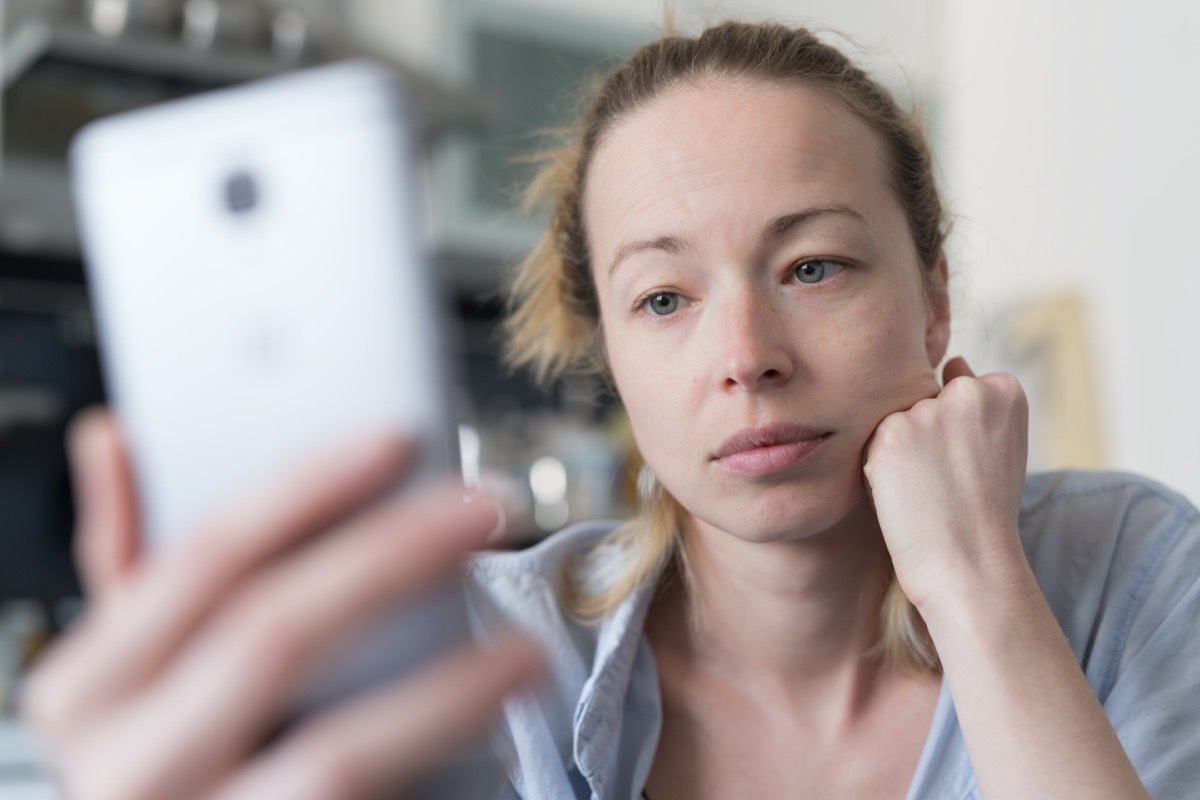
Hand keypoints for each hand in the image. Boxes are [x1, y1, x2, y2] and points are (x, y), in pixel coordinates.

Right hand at [22, 409, 542, 799]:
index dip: (302, 489)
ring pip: (336, 751)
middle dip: (390, 559)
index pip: (201, 559)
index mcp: (87, 689)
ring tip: (525, 646)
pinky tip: (492, 721)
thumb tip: (115, 437)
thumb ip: (127, 565)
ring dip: (446, 689)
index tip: (392, 438)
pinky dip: (437, 752)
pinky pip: (365, 799)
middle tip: (483, 508)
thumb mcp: (120, 674)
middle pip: (273, 635)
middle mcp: (128, 765)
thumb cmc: (156, 758)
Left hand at [862, 357, 1029, 613]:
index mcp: (1005, 388)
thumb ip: (977, 402)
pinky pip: (872, 442)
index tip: (972, 468)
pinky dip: (878, 468)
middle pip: (923, 401)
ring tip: (928, 491)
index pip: (958, 389)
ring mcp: (929, 409)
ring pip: (896, 421)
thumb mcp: (999, 445)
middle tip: (947, 483)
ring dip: (900, 452)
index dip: (957, 434)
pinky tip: (904, 494)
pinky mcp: (891, 432)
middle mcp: (969, 390)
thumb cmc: (985, 513)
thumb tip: (953, 362)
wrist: (971, 567)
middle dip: (926, 437)